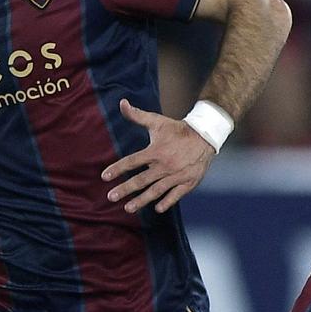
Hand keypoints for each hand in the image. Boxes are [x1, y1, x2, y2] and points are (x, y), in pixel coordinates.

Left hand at [103, 99, 215, 213]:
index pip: (132, 162)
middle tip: (111, 197)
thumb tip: (121, 103)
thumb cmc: (178, 129)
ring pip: (156, 190)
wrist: (205, 136)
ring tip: (128, 208)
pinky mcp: (188, 182)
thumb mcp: (157, 121)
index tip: (104, 177)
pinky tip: (157, 208)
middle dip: (125, 189)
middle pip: (141, 180)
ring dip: (141, 200)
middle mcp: (164, 165)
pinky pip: (176, 195)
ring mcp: (176, 175)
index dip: (117, 169)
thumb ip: (137, 115)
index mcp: (155, 151)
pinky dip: (167, 202)